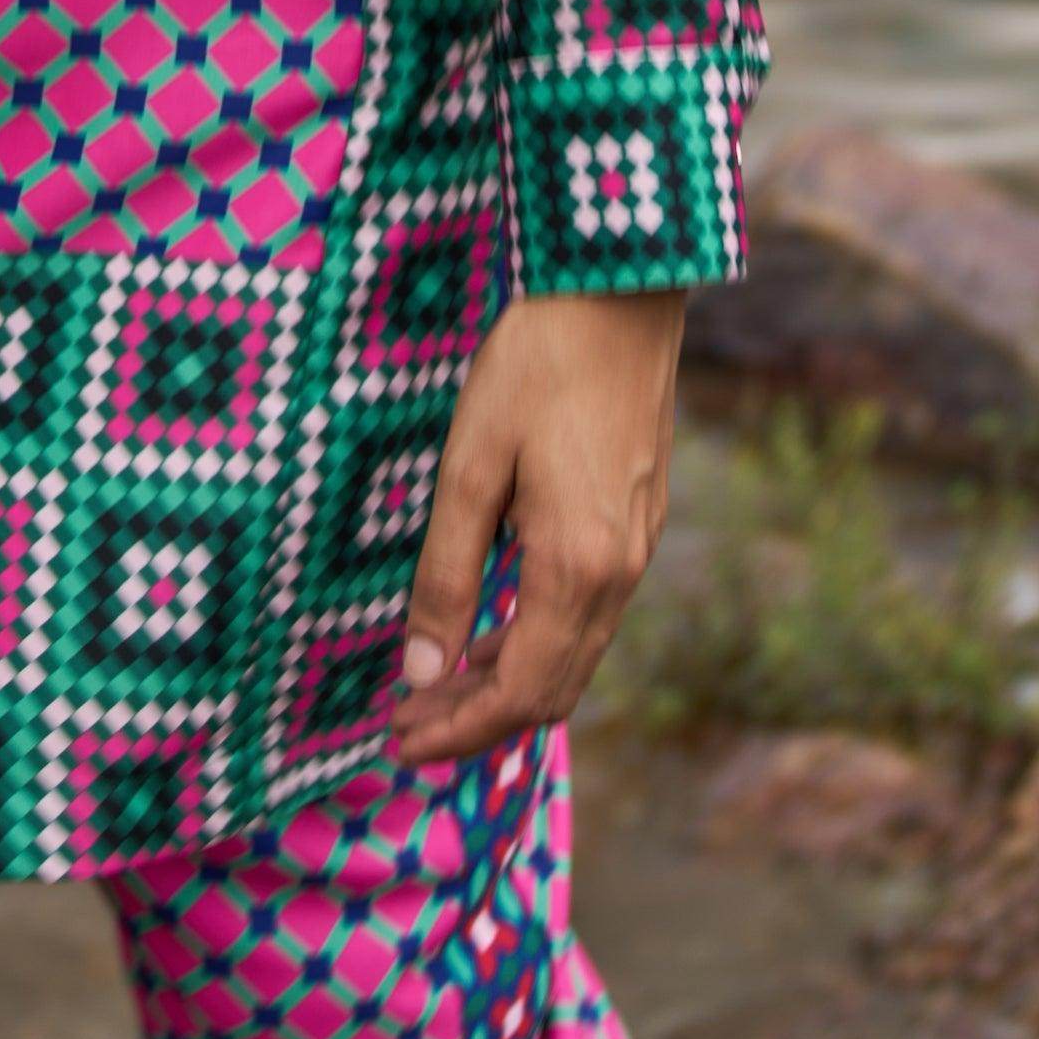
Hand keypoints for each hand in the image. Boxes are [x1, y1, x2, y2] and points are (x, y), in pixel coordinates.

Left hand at [388, 289, 685, 769]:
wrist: (621, 295)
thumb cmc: (537, 366)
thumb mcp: (472, 465)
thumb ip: (448, 573)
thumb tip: (422, 671)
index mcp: (577, 570)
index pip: (520, 695)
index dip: (458, 730)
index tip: (399, 743)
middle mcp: (619, 576)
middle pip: (552, 692)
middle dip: (477, 721)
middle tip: (406, 724)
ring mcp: (637, 552)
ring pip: (573, 658)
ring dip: (507, 685)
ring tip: (437, 684)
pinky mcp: (639, 525)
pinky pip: (588, 617)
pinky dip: (536, 644)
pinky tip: (491, 627)